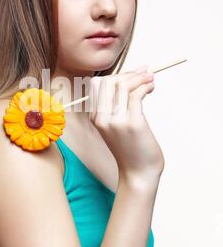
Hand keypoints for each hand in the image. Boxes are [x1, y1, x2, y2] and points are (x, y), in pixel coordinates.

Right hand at [89, 68, 164, 194]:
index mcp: (95, 117)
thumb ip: (118, 106)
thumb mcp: (117, 126)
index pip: (98, 85)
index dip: (116, 76)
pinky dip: (145, 86)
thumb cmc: (131, 148)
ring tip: (151, 79)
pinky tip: (151, 88)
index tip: (132, 74)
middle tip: (144, 73)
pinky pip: (136, 95)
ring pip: (123, 86)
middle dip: (128, 74)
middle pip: (109, 82)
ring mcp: (116, 121)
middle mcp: (102, 118)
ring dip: (140, 78)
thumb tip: (130, 79)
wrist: (138, 173)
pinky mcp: (133, 124)